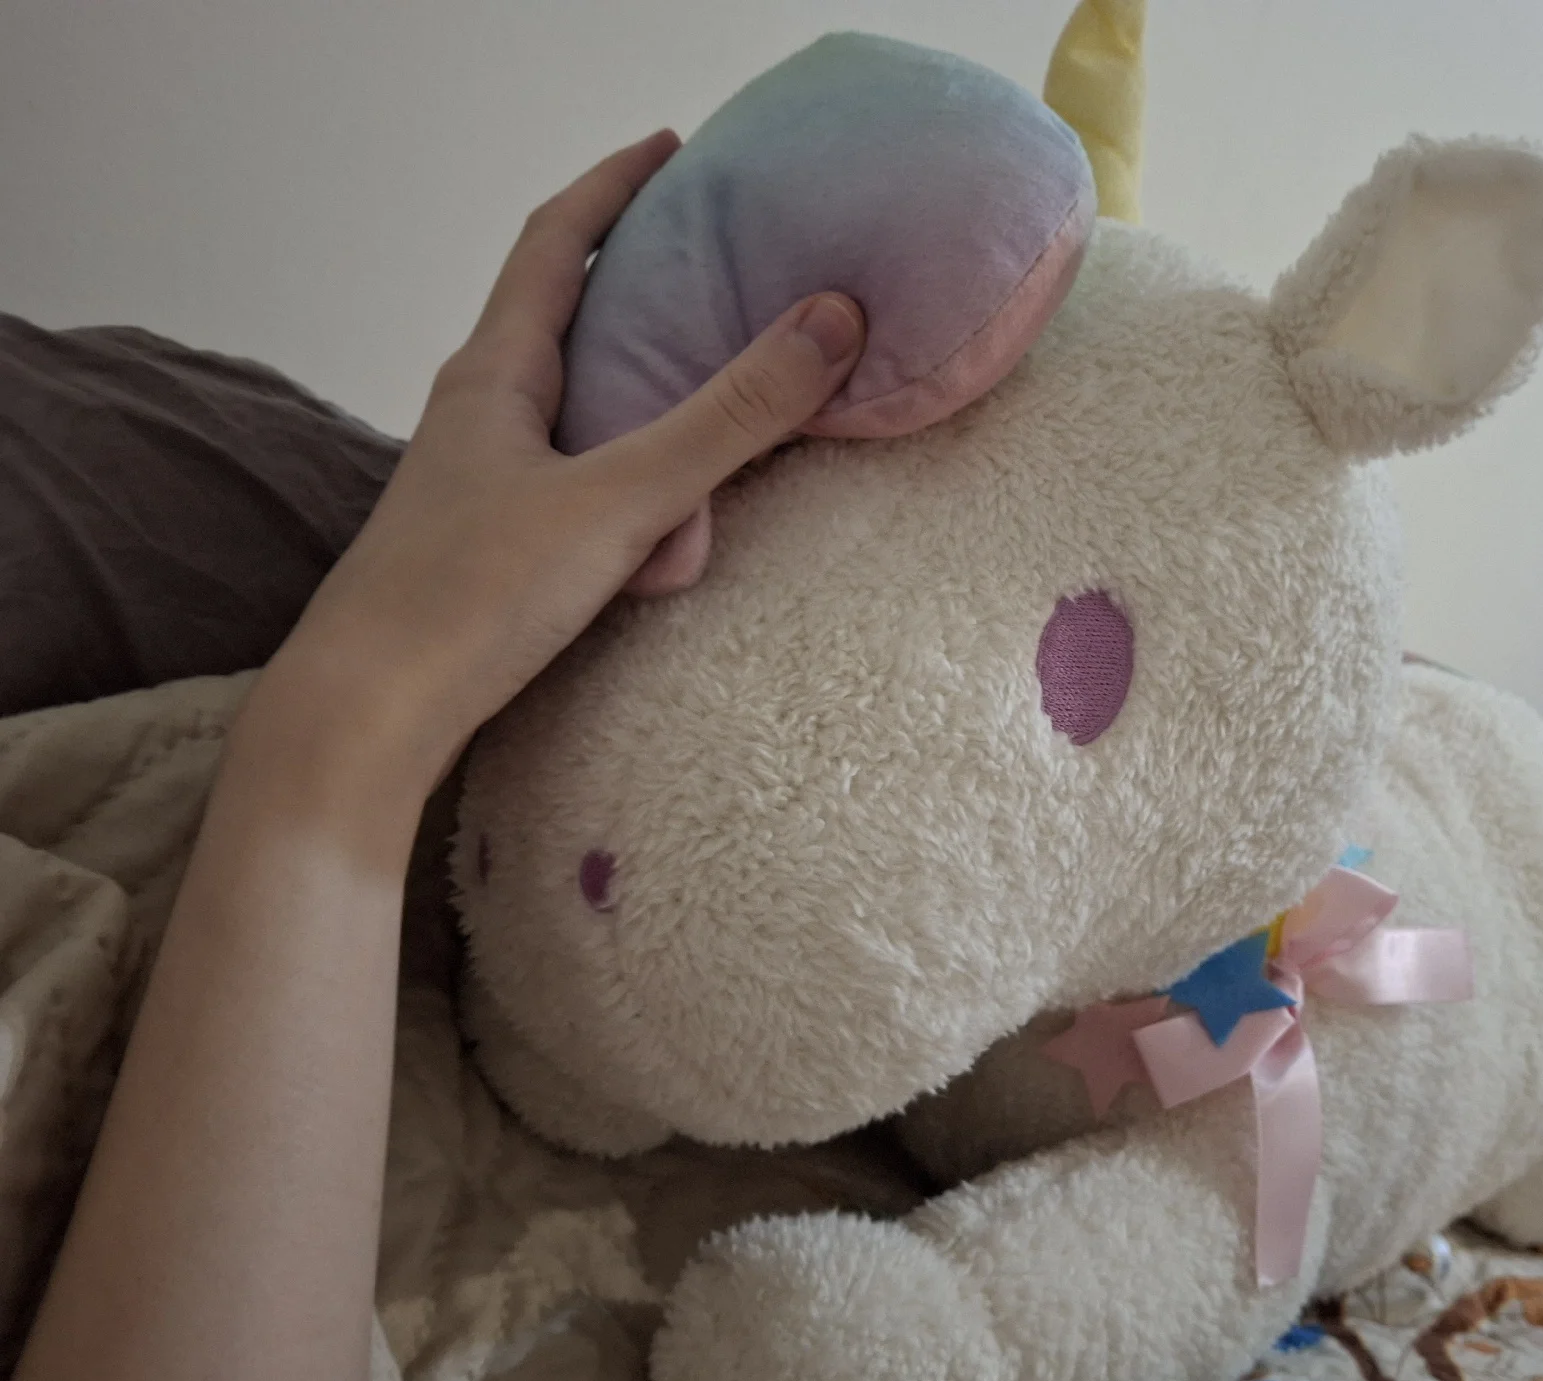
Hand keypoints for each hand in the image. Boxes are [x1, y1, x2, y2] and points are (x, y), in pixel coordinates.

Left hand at [259, 127, 863, 795]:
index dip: (615, 187)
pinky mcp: (490, 550)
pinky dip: (634, 495)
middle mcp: (478, 416)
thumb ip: (724, 420)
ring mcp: (479, 484)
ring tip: (717, 415)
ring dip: (647, 411)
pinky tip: (667, 540)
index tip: (672, 149)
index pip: (555, 243)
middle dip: (644, 293)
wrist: (363, 721)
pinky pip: (580, 491)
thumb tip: (831, 322)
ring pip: (580, 417)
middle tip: (721, 272)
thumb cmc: (466, 600)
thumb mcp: (616, 502)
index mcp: (493, 374)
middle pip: (566, 319)